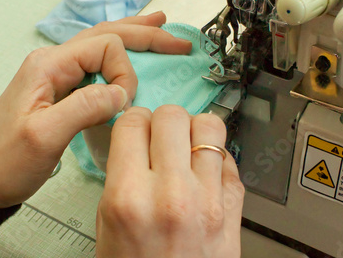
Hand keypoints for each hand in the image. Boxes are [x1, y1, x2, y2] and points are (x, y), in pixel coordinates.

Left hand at [0, 12, 191, 207]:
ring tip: (160, 27)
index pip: (105, 47)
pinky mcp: (63, 88)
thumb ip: (85, 107)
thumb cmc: (5, 159)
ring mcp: (59, 73)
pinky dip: (123, 54)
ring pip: (103, 42)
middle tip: (176, 39)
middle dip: (145, 35)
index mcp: (50, 65)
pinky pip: (98, 62)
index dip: (125, 72)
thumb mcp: (44, 136)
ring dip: (136, 36)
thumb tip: (121, 92)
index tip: (125, 104)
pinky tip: (134, 52)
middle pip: (108, 33)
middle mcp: (55, 61)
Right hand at [96, 106, 243, 257]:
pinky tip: (205, 170)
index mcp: (129, 198)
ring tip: (187, 146)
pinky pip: (230, 158)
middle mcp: (171, 193)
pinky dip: (217, 157)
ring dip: (195, 131)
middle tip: (161, 135)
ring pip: (209, 126)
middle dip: (163, 121)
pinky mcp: (234, 207)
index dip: (132, 121)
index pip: (132, 123)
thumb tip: (136, 141)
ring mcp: (208, 198)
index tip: (136, 128)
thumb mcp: (108, 226)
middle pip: (172, 116)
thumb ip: (121, 177)